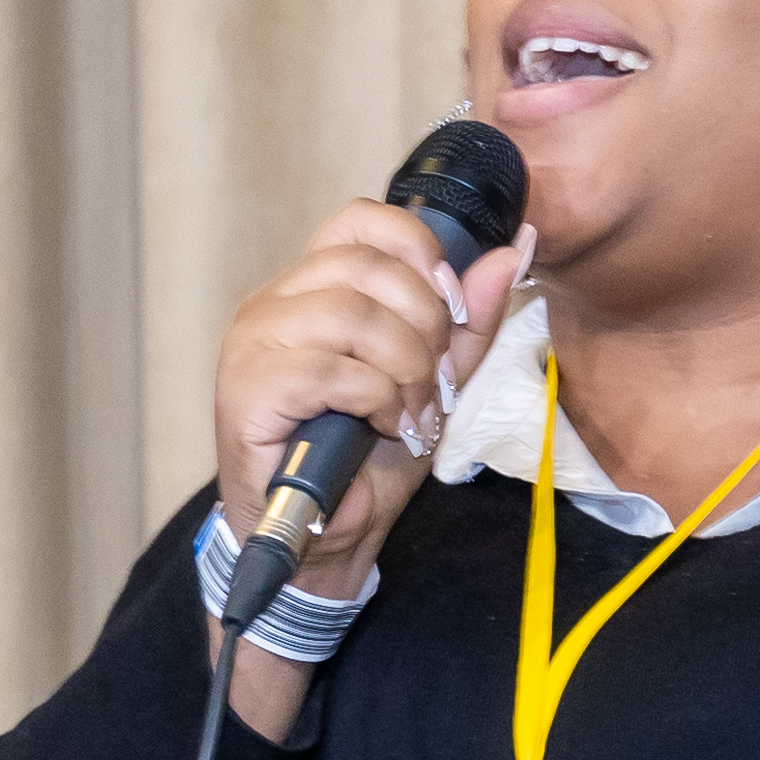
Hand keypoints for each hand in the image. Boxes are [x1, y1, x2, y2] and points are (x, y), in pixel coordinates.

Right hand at [213, 198, 529, 600]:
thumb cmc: (365, 458)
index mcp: (311, 289)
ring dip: (405, 368)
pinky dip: (377, 399)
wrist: (323, 538)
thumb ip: (468, 322)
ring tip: (412, 411)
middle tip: (433, 382)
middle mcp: (273, 304)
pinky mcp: (248, 390)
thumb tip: (512, 254)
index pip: (361, 221)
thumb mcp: (434, 380)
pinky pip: (331, 369)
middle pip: (367, 266)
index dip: (417, 250)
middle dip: (424, 324)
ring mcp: (253, 344)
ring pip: (352, 314)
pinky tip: (385, 427)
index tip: (451, 308)